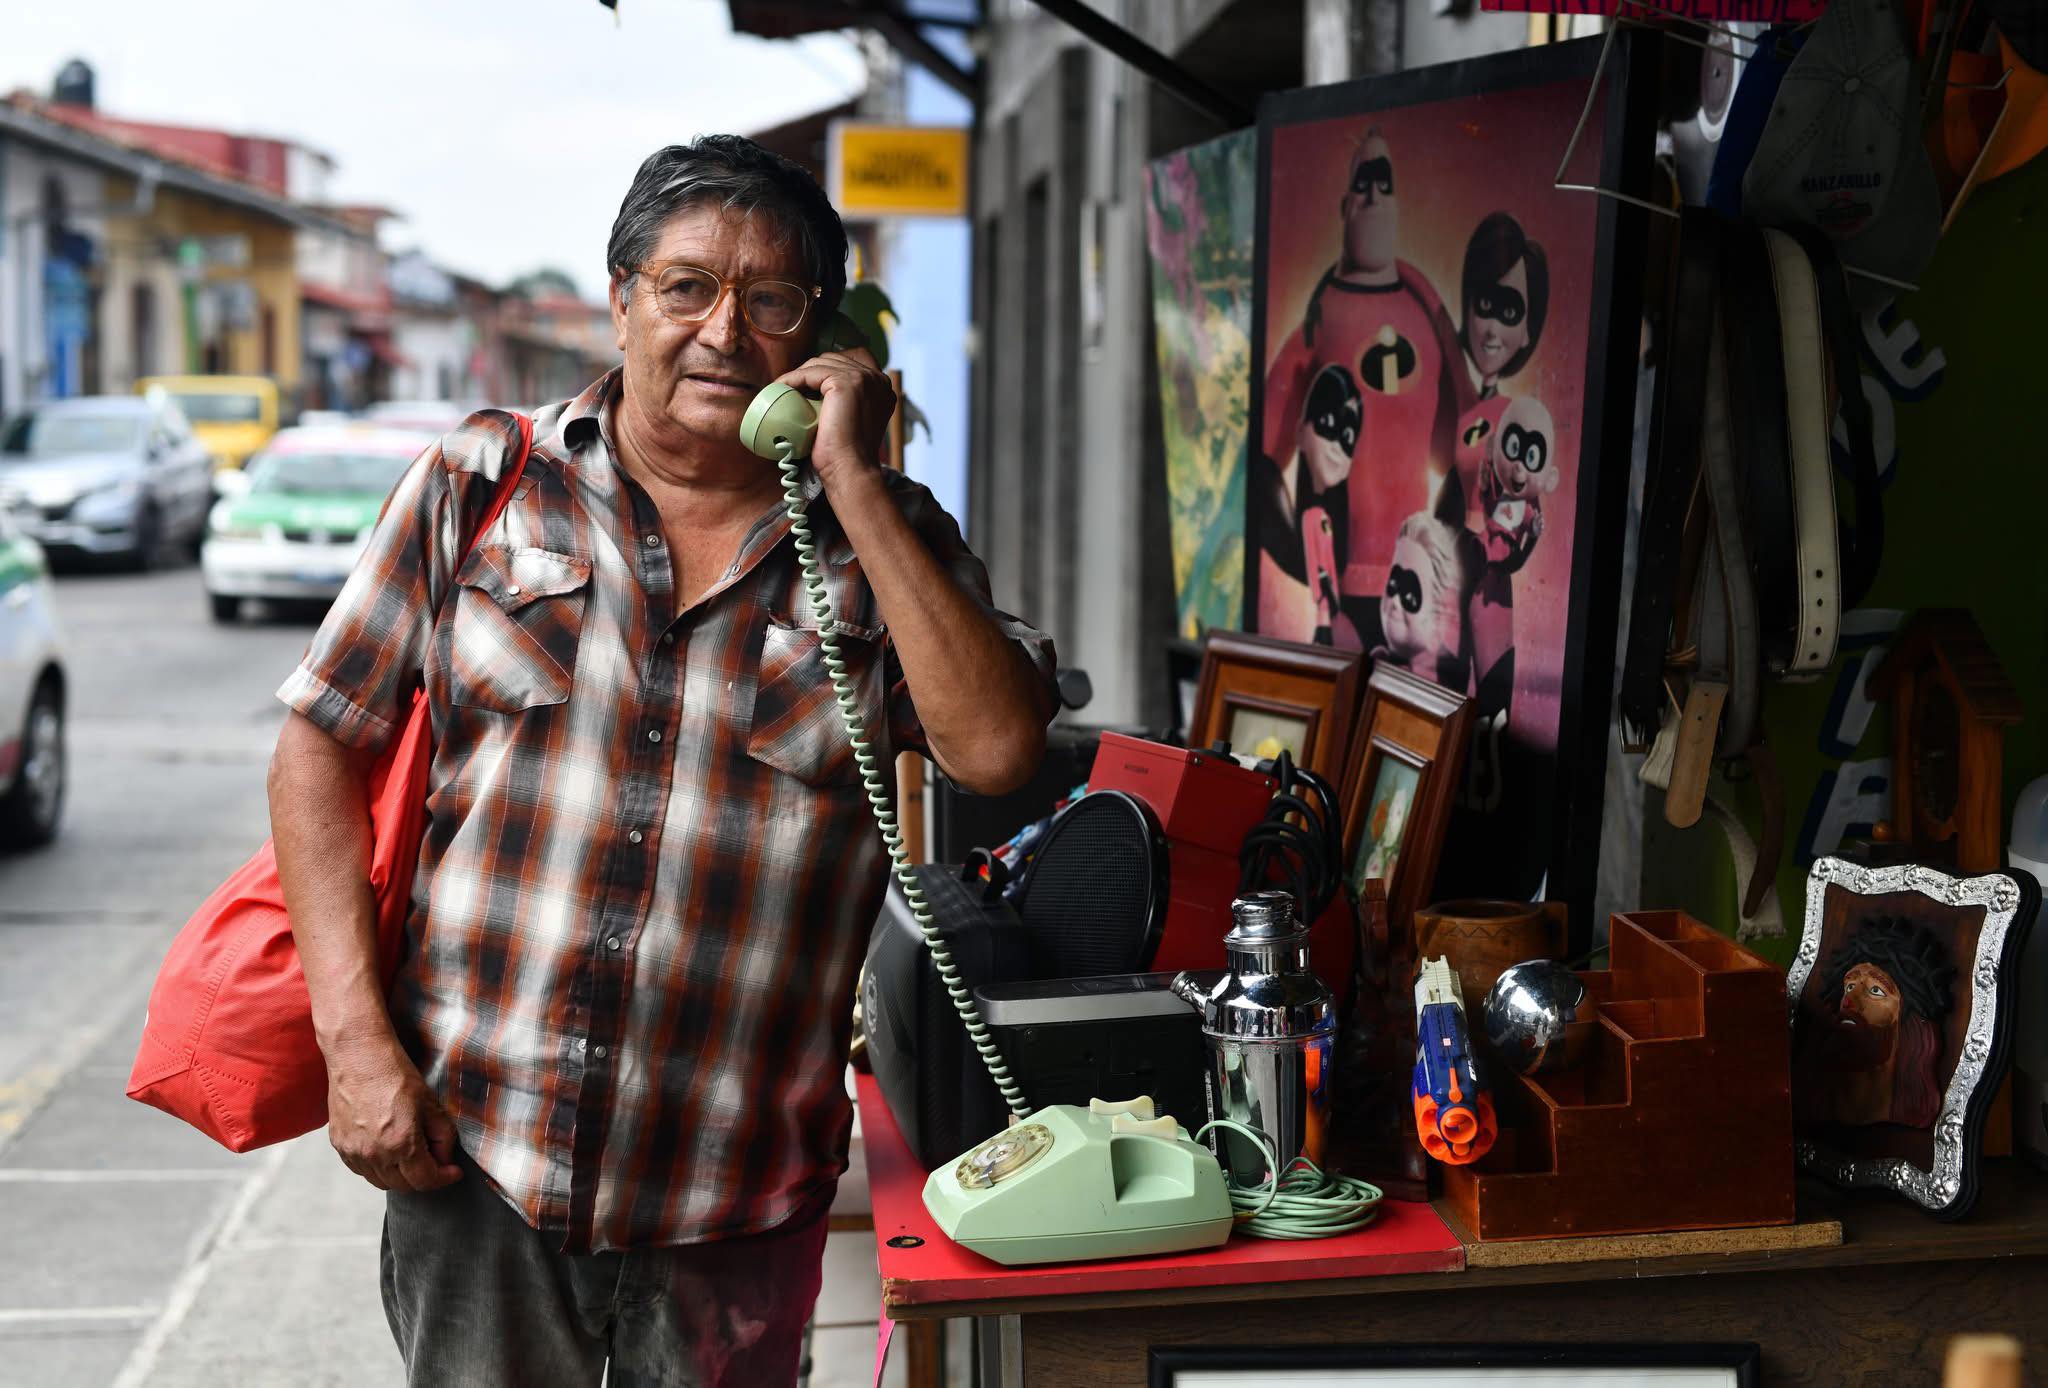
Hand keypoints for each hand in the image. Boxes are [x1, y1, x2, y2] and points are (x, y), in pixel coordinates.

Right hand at [325, 1036, 462, 1192]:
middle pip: (403, 1186)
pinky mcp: (339, 1146)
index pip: (425, 1180)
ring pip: (381, 1182)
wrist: (359, 1057)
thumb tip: (444, 1158)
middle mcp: (374, 1154)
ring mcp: (354, 1152)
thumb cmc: (395, 1074)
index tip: (453, 1172)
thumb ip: (443, 1136)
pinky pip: (362, 1170)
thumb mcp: (430, 1103)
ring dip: (400, 1176)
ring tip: (412, 1157)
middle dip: (424, 1178)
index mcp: (401, 1144)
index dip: (444, 1178)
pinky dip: (378, 1169)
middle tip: (435, 1163)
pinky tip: (388, 1152)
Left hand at [772, 345, 896, 492]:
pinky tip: (781, 389)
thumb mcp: (852, 421)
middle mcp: (878, 379)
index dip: (829, 369)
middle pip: (835, 359)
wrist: (850, 470)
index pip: (852, 360)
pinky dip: (792, 379)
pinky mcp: (846, 382)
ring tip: (784, 390)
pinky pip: (810, 372)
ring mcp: (864, 378)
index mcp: (882, 387)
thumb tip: (820, 395)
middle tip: (793, 389)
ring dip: (800, 375)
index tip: (810, 385)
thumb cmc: (847, 454)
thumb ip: (848, 402)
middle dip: (811, 371)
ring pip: (821, 363)